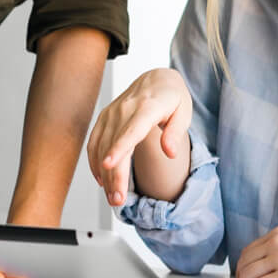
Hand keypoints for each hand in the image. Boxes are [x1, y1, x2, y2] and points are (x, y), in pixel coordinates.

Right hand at [86, 68, 191, 205]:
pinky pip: (94, 140)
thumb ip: (176, 132)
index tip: (109, 165)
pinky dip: (94, 160)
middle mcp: (126, 108)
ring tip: (113, 196)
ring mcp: (112, 112)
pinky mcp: (105, 116)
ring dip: (104, 173)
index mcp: (148, 107)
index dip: (119, 148)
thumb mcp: (184, 112)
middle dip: (114, 174)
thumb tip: (170, 152)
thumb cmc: (172, 96)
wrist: (157, 78)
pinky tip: (101, 178)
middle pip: (114, 144)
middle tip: (118, 200)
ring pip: (101, 145)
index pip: (131, 130)